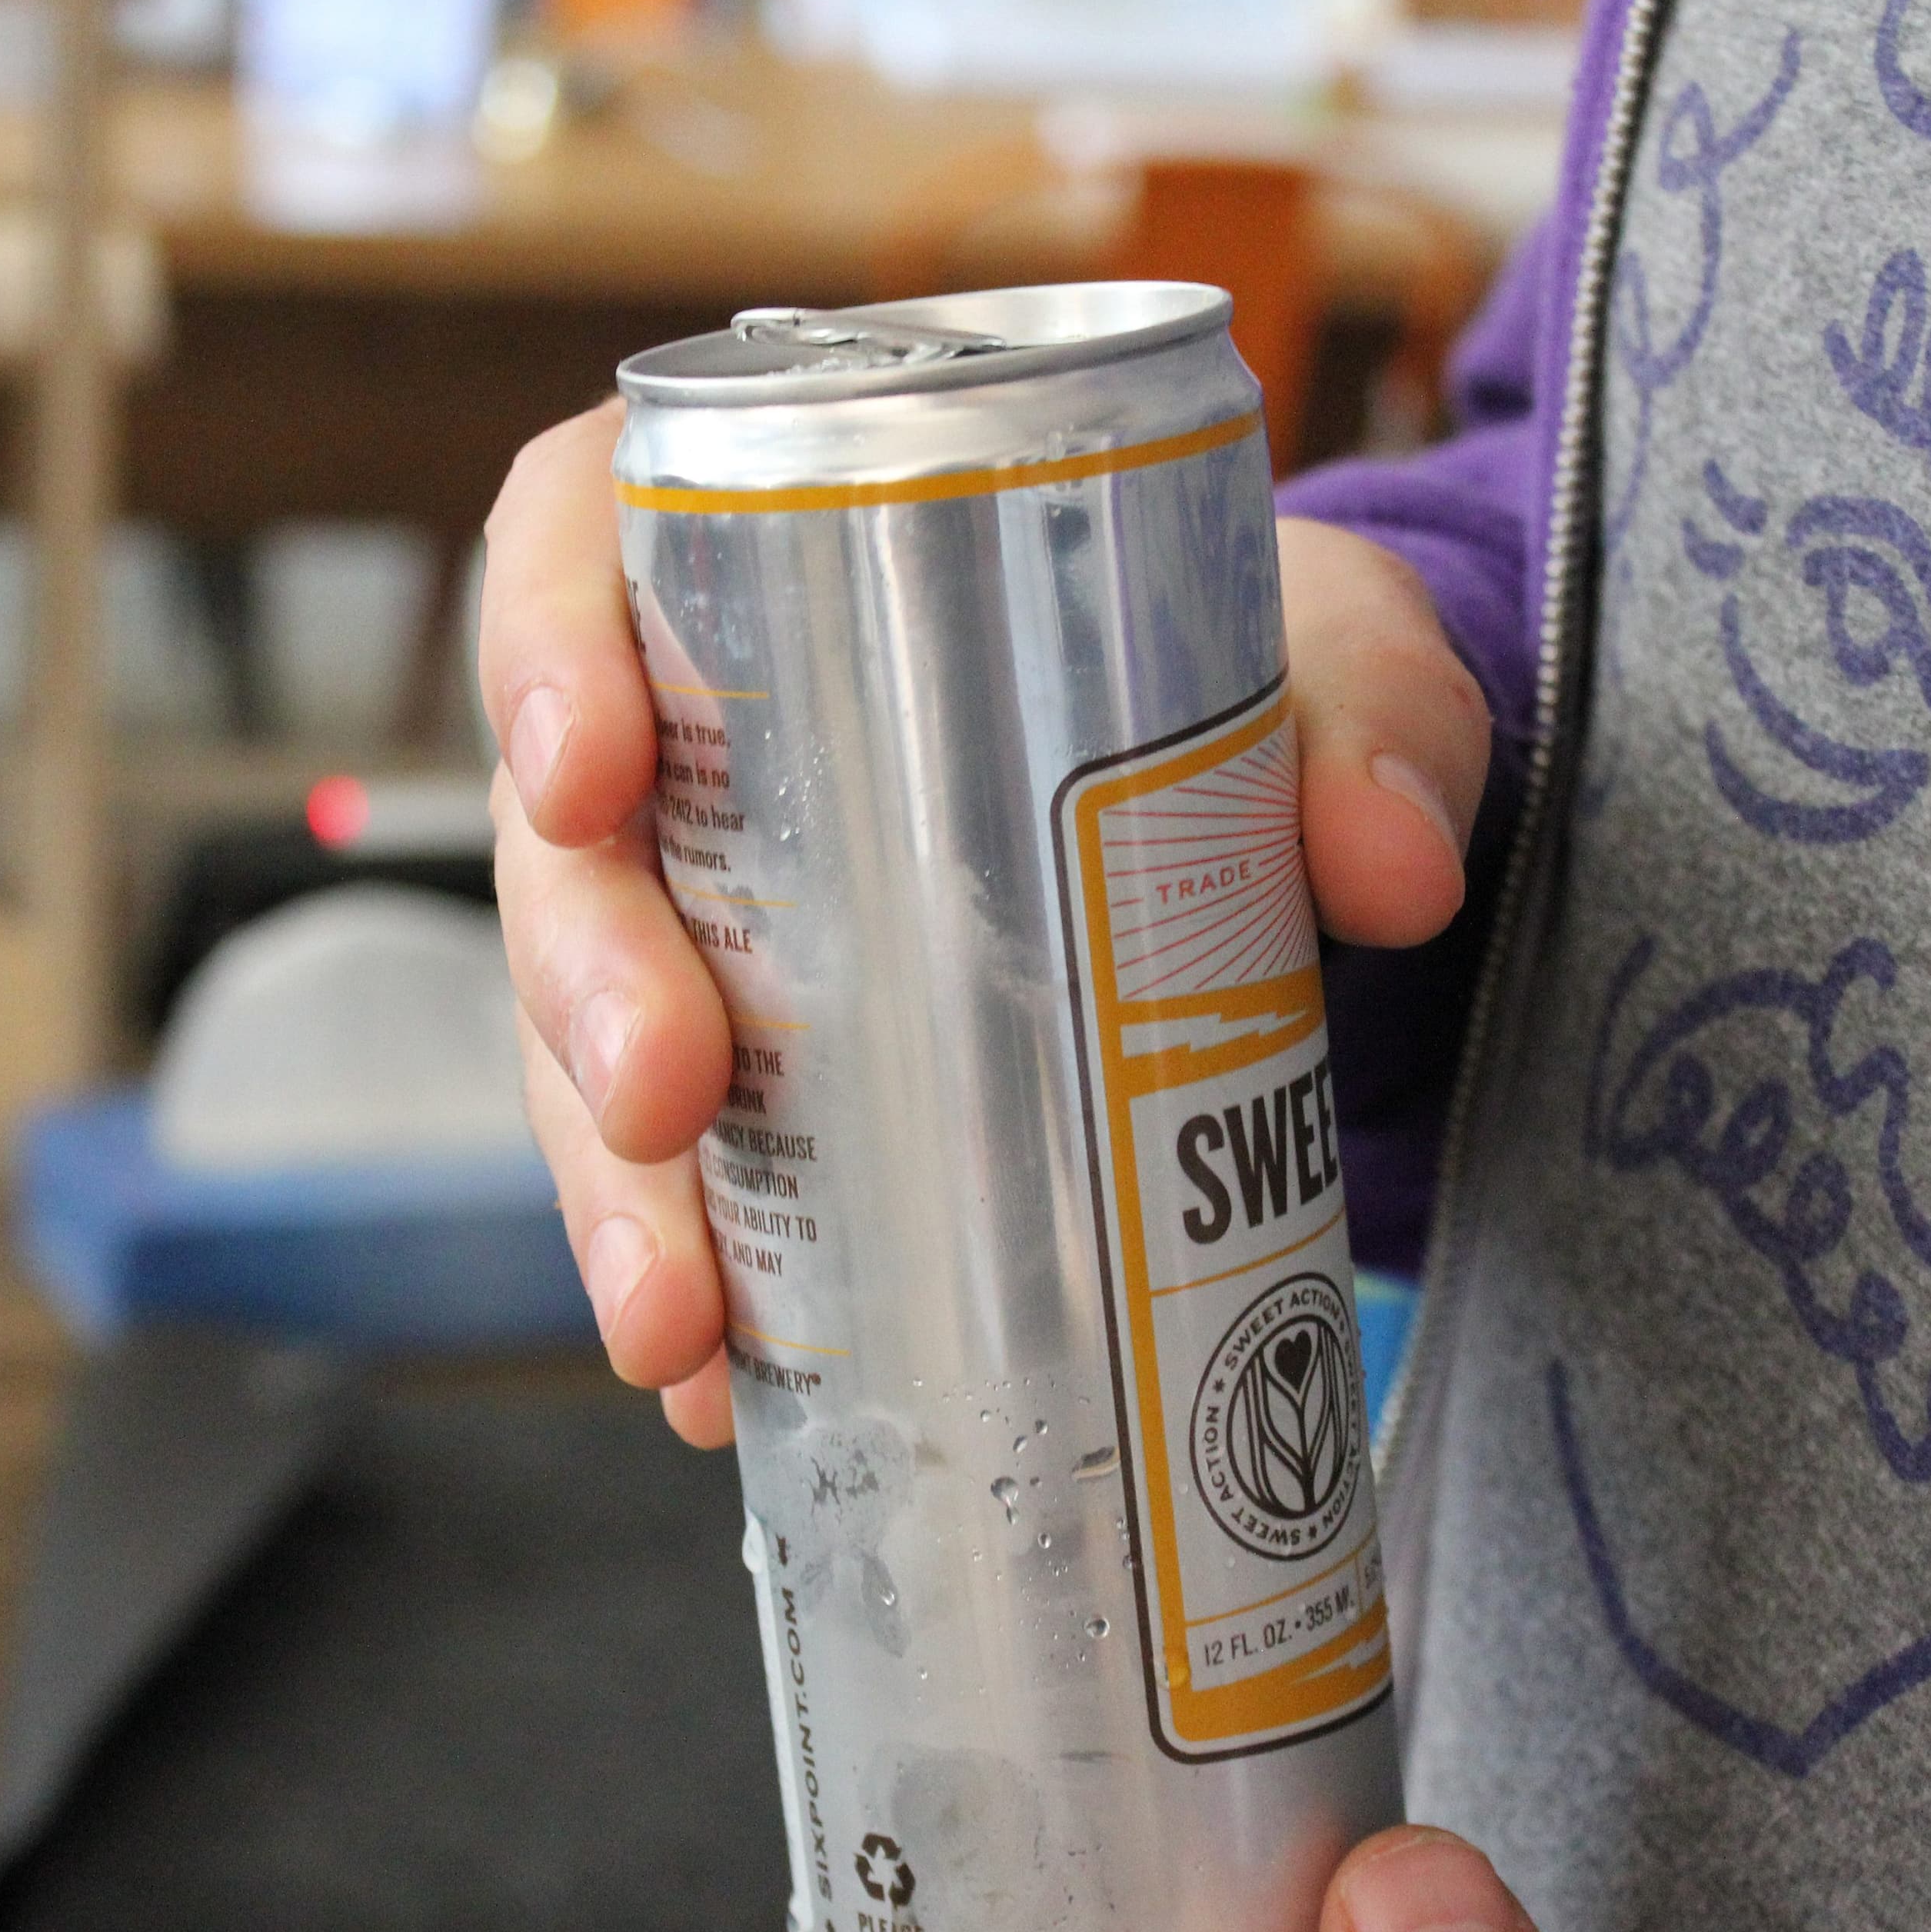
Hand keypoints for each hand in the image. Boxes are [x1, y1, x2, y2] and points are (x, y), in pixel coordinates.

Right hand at [483, 401, 1491, 1446]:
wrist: (1275, 810)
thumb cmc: (1244, 669)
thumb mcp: (1333, 651)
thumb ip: (1376, 720)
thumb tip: (1390, 867)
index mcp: (784, 556)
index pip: (578, 541)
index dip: (540, 648)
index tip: (585, 774)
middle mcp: (705, 745)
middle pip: (569, 841)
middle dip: (586, 978)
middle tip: (666, 1092)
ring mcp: (712, 923)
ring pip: (583, 1035)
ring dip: (612, 1182)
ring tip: (677, 1317)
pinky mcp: (763, 1077)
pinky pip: (681, 1175)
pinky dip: (699, 1280)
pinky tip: (723, 1390)